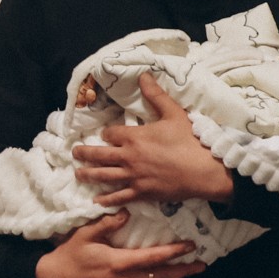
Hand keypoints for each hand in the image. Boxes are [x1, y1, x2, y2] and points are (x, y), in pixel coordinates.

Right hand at [34, 211, 203, 277]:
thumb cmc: (68, 256)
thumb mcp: (85, 235)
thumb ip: (107, 223)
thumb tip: (126, 213)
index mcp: (118, 264)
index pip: (153, 259)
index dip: (174, 253)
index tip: (190, 246)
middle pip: (161, 277)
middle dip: (182, 271)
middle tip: (201, 266)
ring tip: (187, 272)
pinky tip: (162, 277)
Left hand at [72, 75, 232, 206]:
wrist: (204, 170)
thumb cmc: (190, 141)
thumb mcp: (173, 113)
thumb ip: (156, 95)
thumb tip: (144, 76)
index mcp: (134, 137)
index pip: (110, 134)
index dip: (106, 134)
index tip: (105, 134)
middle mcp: (129, 157)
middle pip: (100, 155)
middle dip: (84, 154)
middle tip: (74, 153)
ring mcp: (134, 177)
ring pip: (104, 176)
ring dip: (89, 175)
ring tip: (79, 174)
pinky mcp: (142, 192)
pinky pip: (120, 196)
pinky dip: (107, 199)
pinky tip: (97, 201)